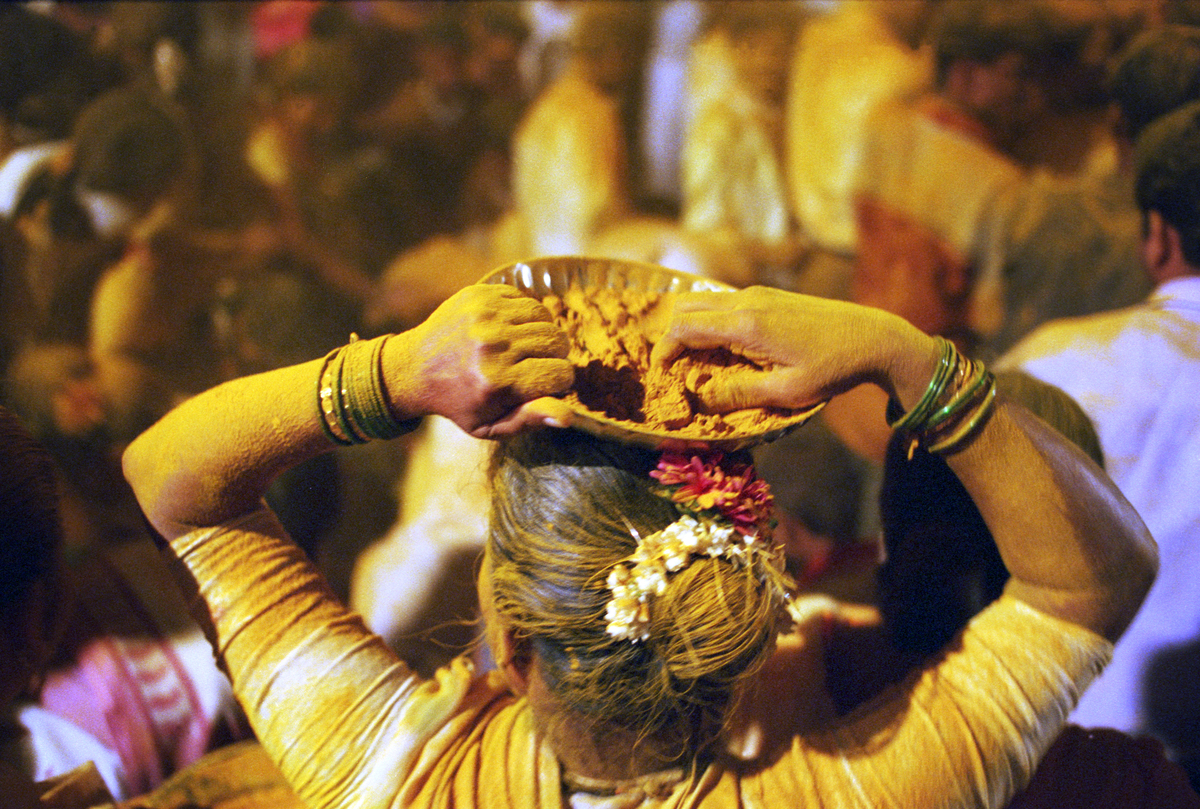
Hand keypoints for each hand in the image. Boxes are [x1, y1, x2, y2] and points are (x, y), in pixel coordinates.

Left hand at [387, 284, 573, 436]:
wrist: (415, 369)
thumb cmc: (460, 403)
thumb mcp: (491, 426)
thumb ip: (530, 420)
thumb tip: (569, 416)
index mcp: (498, 382)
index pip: (562, 374)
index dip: (558, 382)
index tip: (542, 385)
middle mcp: (492, 346)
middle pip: (557, 341)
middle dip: (554, 356)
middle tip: (533, 365)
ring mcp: (485, 315)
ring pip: (545, 316)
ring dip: (541, 333)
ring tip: (523, 346)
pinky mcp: (480, 295)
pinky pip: (525, 299)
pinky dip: (525, 314)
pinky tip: (509, 329)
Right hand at [651, 286, 935, 411]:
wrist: (873, 336)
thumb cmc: (833, 368)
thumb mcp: (788, 392)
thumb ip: (740, 394)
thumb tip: (702, 401)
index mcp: (746, 324)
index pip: (685, 327)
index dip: (664, 350)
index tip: (660, 373)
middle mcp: (747, 300)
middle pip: (687, 306)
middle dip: (671, 335)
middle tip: (672, 367)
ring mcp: (758, 293)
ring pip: (704, 300)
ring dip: (690, 326)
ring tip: (694, 360)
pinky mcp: (769, 295)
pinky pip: (724, 302)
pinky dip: (710, 320)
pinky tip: (721, 346)